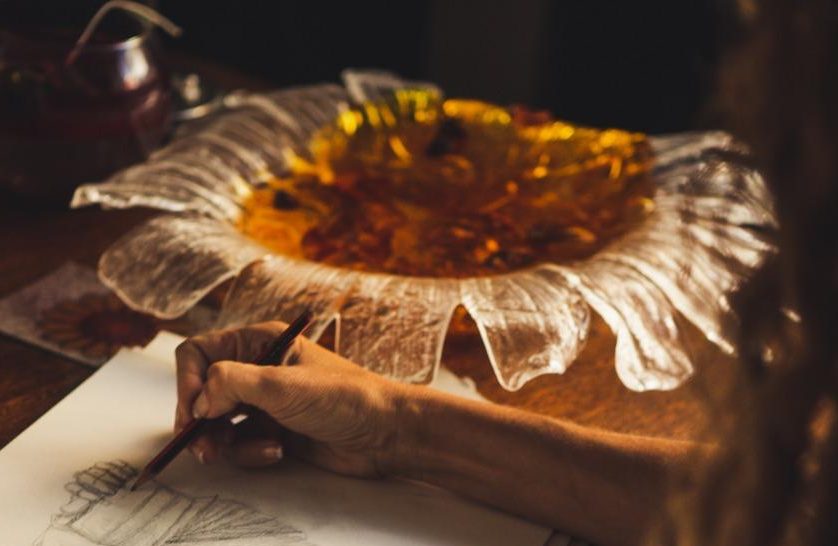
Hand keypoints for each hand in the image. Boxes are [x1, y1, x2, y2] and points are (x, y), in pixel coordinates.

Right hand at [174, 322, 404, 477]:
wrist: (384, 433)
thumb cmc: (342, 397)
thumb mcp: (283, 385)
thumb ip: (232, 384)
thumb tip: (198, 400)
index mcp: (259, 342)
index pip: (200, 352)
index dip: (187, 381)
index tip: (192, 412)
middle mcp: (257, 368)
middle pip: (203, 392)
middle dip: (200, 421)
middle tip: (202, 447)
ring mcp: (264, 401)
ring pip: (218, 423)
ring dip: (227, 442)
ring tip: (258, 449)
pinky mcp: (272, 430)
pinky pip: (240, 443)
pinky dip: (251, 451)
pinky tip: (277, 452)